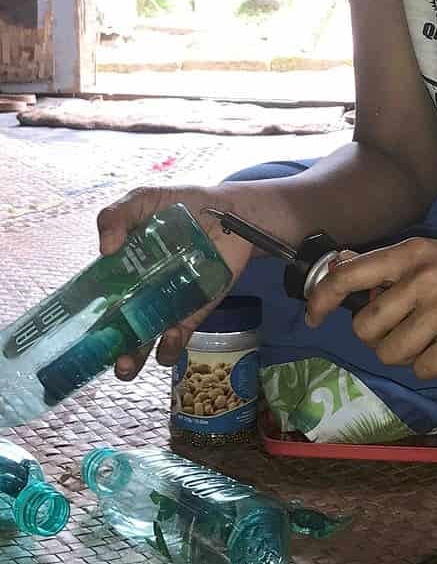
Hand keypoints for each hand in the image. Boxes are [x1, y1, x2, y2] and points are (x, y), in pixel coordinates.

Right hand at [96, 184, 255, 379]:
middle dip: (111, 350)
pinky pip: (180, 335)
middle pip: (120, 330)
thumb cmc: (182, 204)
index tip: (78, 336)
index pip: (99, 300)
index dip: (87, 320)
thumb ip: (117, 215)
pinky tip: (170, 339)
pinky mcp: (195, 309)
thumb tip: (105, 249)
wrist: (230, 211)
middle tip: (111, 360)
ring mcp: (168, 304)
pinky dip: (173, 344)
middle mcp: (141, 293)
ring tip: (128, 364)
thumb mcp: (144, 200)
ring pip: (147, 340)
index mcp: (123, 270)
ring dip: (135, 357)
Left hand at [305, 238, 436, 379]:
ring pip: (391, 352)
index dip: (322, 297)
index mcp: (417, 252)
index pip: (350, 273)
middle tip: (404, 335)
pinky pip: (422, 369)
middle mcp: (426, 277)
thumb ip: (396, 265)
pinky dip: (433, 367)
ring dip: (407, 356)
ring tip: (434, 342)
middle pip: (366, 326)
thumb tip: (340, 265)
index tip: (313, 315)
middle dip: (378, 339)